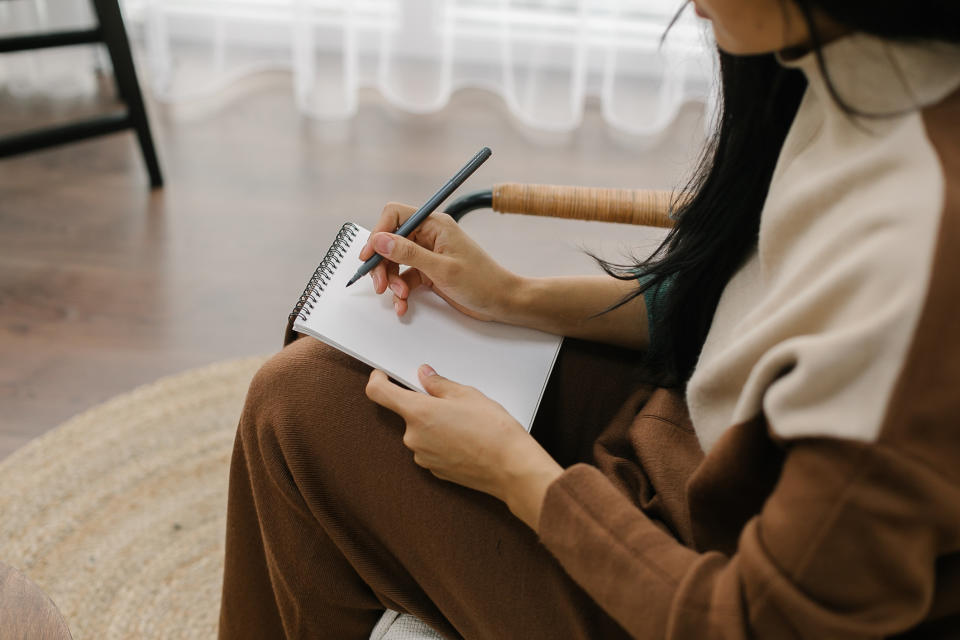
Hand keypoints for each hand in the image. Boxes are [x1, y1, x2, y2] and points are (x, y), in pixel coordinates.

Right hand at [358, 203, 521, 320]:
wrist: (502, 302)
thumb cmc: (482, 281)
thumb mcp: (442, 268)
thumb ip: (409, 254)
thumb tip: (380, 240)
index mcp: (435, 225)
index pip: (395, 216)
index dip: (378, 233)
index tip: (369, 255)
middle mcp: (429, 236)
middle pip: (390, 242)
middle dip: (382, 264)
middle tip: (380, 284)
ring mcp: (428, 254)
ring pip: (395, 262)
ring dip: (391, 281)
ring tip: (399, 296)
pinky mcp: (429, 272)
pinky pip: (405, 278)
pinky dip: (401, 292)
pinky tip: (403, 305)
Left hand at [365, 365, 562, 530]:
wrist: (510, 467)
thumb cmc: (493, 430)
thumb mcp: (467, 395)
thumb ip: (439, 384)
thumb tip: (424, 376)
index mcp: (418, 413)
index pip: (379, 393)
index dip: (378, 381)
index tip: (382, 375)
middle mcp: (413, 437)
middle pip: (407, 413)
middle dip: (424, 405)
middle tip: (451, 402)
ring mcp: (422, 456)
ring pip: (420, 432)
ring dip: (434, 425)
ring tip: (465, 423)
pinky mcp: (434, 470)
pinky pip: (430, 449)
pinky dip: (442, 441)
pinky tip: (465, 439)